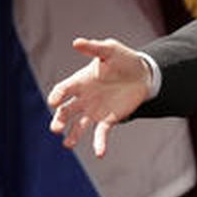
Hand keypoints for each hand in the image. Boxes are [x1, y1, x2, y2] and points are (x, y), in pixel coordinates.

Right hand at [47, 38, 151, 157]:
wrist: (142, 73)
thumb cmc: (123, 59)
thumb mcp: (110, 50)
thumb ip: (94, 48)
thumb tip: (76, 42)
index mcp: (80, 81)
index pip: (63, 90)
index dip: (57, 96)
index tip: (54, 102)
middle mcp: (84, 98)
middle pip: (66, 111)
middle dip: (59, 120)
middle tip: (55, 128)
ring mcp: (94, 110)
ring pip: (79, 126)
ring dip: (73, 135)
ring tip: (68, 145)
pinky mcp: (108, 119)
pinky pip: (101, 133)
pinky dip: (99, 144)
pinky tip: (100, 154)